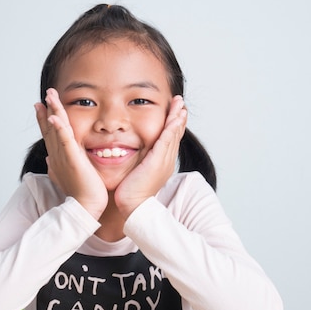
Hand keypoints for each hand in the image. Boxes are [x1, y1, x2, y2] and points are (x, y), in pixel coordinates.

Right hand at [35, 88, 107, 219]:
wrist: (85, 208)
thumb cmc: (80, 195)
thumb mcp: (66, 177)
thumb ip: (56, 167)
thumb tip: (49, 160)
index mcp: (57, 158)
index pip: (50, 135)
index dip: (45, 120)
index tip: (42, 106)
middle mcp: (57, 155)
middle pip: (50, 128)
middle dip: (47, 110)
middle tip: (45, 95)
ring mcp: (63, 156)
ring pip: (56, 130)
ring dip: (52, 112)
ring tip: (49, 96)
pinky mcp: (72, 159)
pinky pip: (65, 140)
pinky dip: (59, 128)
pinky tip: (55, 117)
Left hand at [114, 96, 186, 217]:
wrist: (133, 206)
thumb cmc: (130, 194)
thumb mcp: (136, 173)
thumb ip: (138, 162)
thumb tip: (132, 154)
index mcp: (162, 163)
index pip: (169, 140)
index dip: (173, 125)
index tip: (174, 112)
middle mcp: (166, 161)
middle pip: (175, 135)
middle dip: (178, 117)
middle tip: (180, 103)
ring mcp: (164, 161)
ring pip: (173, 135)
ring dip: (177, 118)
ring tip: (180, 105)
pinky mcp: (158, 161)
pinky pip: (167, 141)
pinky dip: (172, 128)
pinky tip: (175, 118)